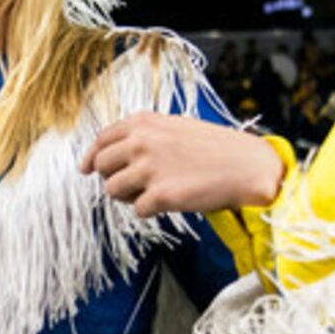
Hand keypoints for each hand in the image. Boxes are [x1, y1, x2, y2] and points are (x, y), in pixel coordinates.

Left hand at [84, 114, 284, 217]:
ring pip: (112, 191)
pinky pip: (137, 210)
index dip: (92, 157)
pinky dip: (151, 210)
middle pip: (100, 166)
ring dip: (129, 196)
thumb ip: (141, 135)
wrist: (246, 166)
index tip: (88, 169)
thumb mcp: (173, 127)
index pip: (101, 139)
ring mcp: (149, 168)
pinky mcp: (160, 195)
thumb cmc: (212, 148)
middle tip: (133, 184)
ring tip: (154, 192)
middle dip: (111, 177)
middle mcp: (141, 142)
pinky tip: (170, 201)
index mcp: (143, 123)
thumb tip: (104, 155)